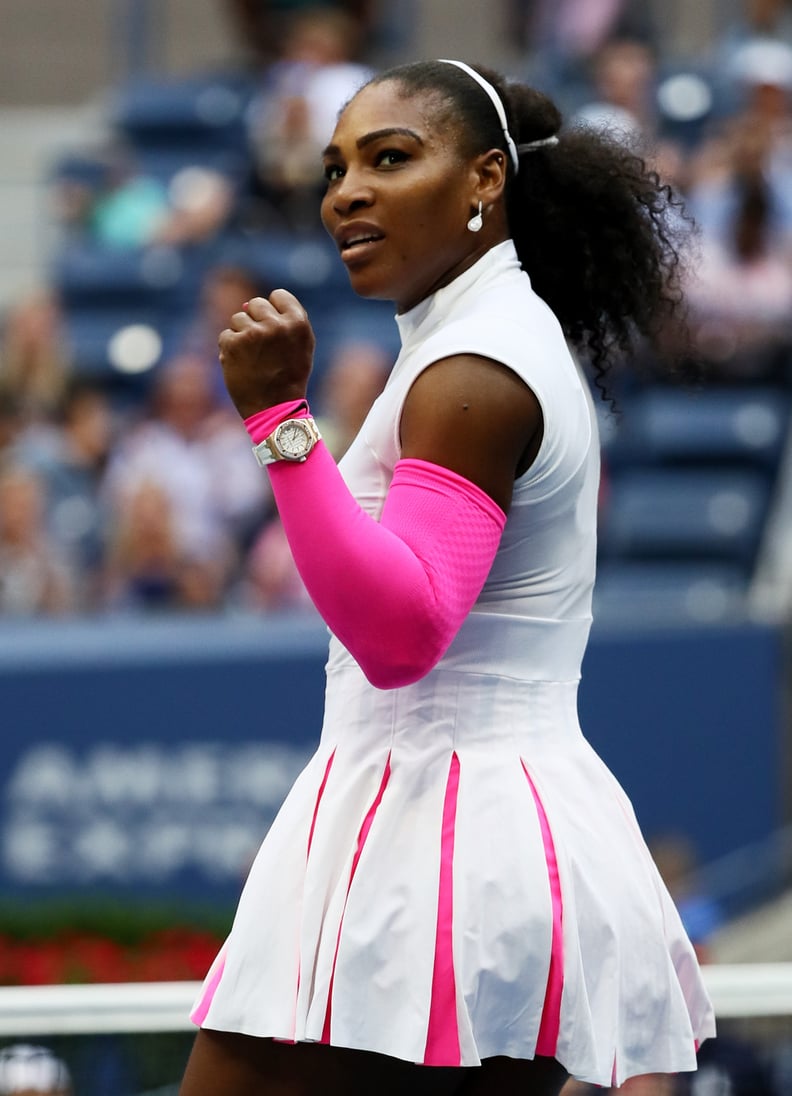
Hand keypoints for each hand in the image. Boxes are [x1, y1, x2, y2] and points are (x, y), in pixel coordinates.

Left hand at [218, 289, 315, 418]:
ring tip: (253, 359)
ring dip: (241, 336)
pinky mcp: (234, 343)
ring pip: (238, 318)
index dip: (274, 312)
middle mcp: (276, 324)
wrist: (275, 408)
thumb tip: (247, 303)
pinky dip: (230, 350)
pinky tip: (242, 365)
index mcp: (297, 322)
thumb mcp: (300, 346)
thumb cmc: (289, 376)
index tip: (275, 331)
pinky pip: (226, 335)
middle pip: (255, 304)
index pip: (278, 295)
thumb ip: (284, 320)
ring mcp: (253, 333)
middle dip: (255, 322)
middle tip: (263, 348)